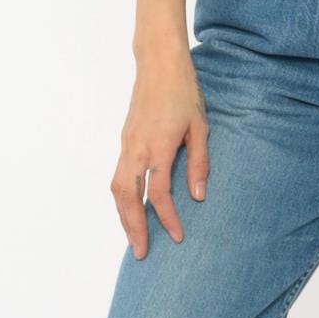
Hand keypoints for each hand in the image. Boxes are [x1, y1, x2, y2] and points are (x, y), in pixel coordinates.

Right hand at [112, 45, 209, 257]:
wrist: (159, 64)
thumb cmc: (184, 92)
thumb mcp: (201, 127)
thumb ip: (199, 163)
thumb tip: (198, 196)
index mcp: (159, 146)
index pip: (160, 192)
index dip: (168, 218)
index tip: (178, 237)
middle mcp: (137, 148)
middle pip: (128, 197)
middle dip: (133, 228)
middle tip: (141, 253)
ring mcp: (127, 144)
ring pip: (117, 188)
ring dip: (123, 216)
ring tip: (133, 238)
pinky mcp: (124, 140)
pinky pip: (117, 176)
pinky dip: (122, 199)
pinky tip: (130, 210)